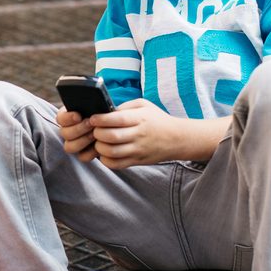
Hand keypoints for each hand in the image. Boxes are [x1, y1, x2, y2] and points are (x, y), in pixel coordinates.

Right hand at [57, 107, 100, 162]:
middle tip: (91, 124)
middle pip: (65, 133)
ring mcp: (74, 144)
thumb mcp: (97, 105)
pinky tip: (98, 145)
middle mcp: (67, 131)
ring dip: (83, 140)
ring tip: (96, 134)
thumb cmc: (103, 112)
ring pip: (70, 146)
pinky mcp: (83, 154)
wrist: (114, 125)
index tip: (78, 116)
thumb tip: (87, 103)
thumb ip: (89, 104)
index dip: (68, 118)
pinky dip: (90, 152)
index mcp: (67, 117)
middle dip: (79, 128)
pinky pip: (82, 156)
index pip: (60, 118)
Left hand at [88, 100, 232, 168]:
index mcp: (140, 118)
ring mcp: (138, 150)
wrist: (177, 139)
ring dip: (99, 147)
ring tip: (99, 141)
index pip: (116, 119)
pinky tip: (105, 152)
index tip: (93, 118)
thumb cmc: (157, 119)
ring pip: (112, 152)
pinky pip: (116, 164)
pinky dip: (106, 160)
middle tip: (94, 130)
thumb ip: (124, 107)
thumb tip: (105, 112)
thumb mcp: (144, 105)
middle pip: (111, 137)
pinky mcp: (137, 161)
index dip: (101, 119)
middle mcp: (139, 135)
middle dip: (97, 133)